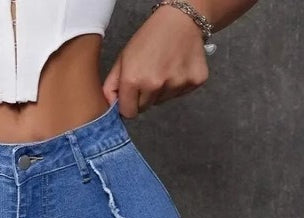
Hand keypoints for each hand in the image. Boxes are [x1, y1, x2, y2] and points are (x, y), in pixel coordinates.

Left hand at [103, 4, 208, 118]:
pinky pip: (180, 94)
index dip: (129, 104)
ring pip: (162, 101)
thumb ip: (112, 85)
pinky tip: (177, 67)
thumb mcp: (123, 58)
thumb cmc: (149, 36)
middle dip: (144, 96)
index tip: (132, 94)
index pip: (128, 113)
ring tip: (164, 67)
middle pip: (145, 108)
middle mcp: (155, 85)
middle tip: (149, 73)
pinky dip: (178, 84)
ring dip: (161, 90)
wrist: (180, 19)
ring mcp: (176, 85)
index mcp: (134, 80)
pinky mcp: (194, 82)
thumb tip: (110, 108)